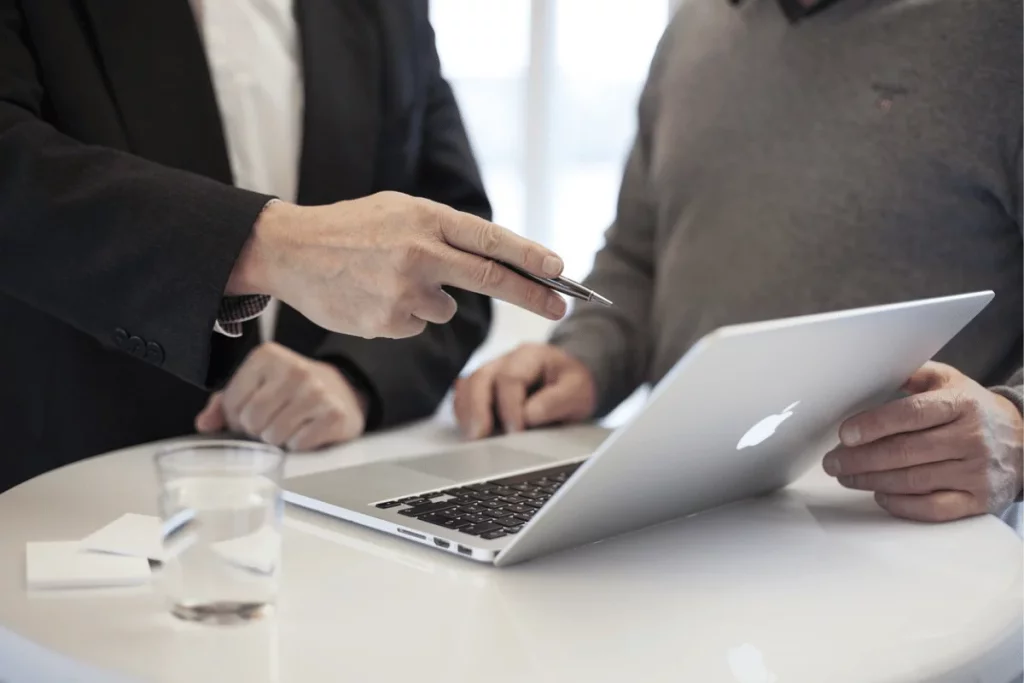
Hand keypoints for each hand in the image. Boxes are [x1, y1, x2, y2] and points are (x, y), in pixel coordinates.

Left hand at [195, 342, 366, 450]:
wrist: (343, 392)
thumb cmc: (290, 392)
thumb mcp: (257, 387)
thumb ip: (224, 403)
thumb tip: (204, 424)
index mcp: (267, 356)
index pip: (231, 403)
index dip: (237, 418)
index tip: (254, 413)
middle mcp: (293, 369)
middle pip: (252, 421)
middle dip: (258, 430)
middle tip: (273, 423)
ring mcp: (316, 391)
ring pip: (274, 436)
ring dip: (279, 440)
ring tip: (290, 427)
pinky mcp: (334, 414)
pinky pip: (299, 444)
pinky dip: (299, 445)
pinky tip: (308, 431)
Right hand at [228, 193, 567, 338]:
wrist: (290, 250)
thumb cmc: (351, 228)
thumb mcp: (399, 211)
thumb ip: (444, 231)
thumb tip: (495, 259)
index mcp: (425, 218)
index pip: (490, 239)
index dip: (530, 256)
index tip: (560, 270)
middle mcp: (420, 253)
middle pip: (491, 279)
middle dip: (532, 295)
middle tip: (561, 306)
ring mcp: (403, 290)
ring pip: (446, 308)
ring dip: (431, 299)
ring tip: (388, 279)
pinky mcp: (388, 321)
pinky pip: (417, 324)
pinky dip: (404, 315)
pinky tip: (373, 295)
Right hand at [454, 343, 596, 438]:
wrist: (571, 383)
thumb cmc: (573, 386)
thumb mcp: (578, 392)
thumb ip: (557, 401)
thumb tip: (529, 415)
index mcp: (531, 356)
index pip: (510, 378)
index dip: (510, 407)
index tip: (516, 432)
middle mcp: (506, 360)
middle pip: (481, 378)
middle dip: (478, 408)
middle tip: (480, 436)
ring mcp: (491, 372)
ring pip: (467, 385)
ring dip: (467, 412)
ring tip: (473, 437)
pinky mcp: (483, 388)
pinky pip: (463, 396)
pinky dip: (464, 413)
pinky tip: (471, 430)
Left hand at [823, 362, 1023, 521]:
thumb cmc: (973, 410)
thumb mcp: (949, 381)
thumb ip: (912, 375)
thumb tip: (872, 373)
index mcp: (960, 404)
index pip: (910, 414)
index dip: (873, 425)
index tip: (844, 434)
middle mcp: (970, 438)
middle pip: (905, 452)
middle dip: (860, 459)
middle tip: (833, 461)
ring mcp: (976, 472)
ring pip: (914, 481)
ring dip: (872, 480)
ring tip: (847, 476)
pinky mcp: (979, 500)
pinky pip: (933, 508)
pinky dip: (902, 505)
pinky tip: (880, 495)